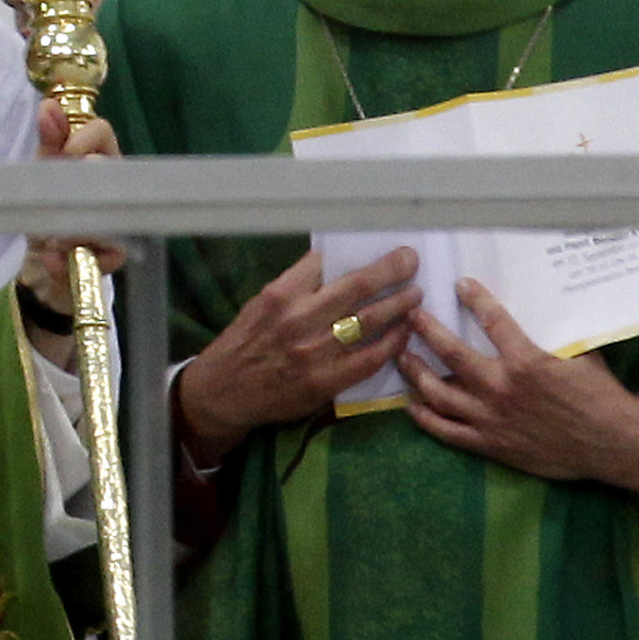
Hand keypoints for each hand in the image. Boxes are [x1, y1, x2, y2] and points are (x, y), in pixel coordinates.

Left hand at [29, 97, 126, 276]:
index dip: (81, 140)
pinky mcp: (117, 252)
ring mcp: (120, 218)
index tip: (63, 156)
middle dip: (79, 183)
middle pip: (108, 169)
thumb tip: (48, 105)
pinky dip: (72, 255)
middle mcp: (115, 183)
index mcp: (99, 155)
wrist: (40, 254)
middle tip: (58, 198)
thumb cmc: (47, 202)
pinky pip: (106, 251)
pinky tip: (52, 256)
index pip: (101, 130)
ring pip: (108, 214)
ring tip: (50, 236)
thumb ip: (48, 139)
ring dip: (74, 225)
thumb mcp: (43, 170)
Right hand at [176, 247, 421, 467]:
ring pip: (368, 322)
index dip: (358, 253)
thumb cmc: (245, 342)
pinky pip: (368, 360)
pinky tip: (402, 333)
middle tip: (410, 260)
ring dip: (398, 305)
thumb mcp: (260, 304)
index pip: (326, 264)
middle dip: (390, 270)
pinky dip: (390, 344)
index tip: (381, 248)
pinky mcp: (323, 382)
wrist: (224, 391)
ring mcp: (312, 352)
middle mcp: (297, 320)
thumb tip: (336, 265)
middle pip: (356, 287)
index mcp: (280, 294)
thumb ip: (296, 286)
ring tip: (414, 294)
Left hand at [403, 278, 638, 493]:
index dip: (474, 298)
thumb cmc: (599, 396)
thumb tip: (538, 311)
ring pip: (438, 393)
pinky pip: (446, 430)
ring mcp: (491, 418)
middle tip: (410, 315)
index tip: (459, 285)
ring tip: (401, 357)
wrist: (613, 444)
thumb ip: (551, 336)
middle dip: (426, 330)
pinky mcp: (489, 444)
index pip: (492, 320)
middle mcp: (501, 388)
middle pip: (450, 354)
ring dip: (415, 372)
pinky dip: (425, 417)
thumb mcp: (579, 355)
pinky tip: (412, 405)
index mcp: (525, 361)